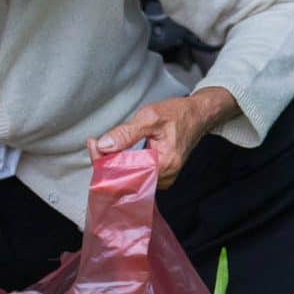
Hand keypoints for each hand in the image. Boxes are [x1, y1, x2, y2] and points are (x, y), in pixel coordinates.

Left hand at [91, 87, 238, 187]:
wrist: (198, 115)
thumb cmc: (178, 114)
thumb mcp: (150, 116)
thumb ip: (126, 132)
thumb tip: (104, 145)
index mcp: (164, 164)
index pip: (127, 173)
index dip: (106, 162)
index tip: (94, 146)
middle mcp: (165, 177)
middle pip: (127, 179)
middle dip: (107, 163)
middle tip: (94, 145)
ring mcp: (163, 179)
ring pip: (130, 178)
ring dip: (114, 164)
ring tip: (101, 149)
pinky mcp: (160, 176)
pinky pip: (137, 175)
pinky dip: (124, 165)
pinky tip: (115, 155)